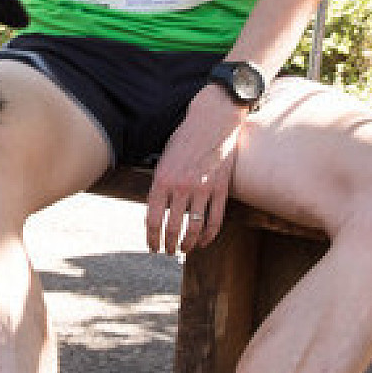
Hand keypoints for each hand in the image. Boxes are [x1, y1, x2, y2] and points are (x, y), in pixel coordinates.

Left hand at [146, 85, 246, 254]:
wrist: (211, 121)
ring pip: (193, 228)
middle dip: (168, 244)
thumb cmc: (184, 138)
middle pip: (172, 228)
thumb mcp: (164, 159)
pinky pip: (215, 221)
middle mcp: (181, 187)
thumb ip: (160, 184)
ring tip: (184, 250)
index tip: (152, 246)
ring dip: (187, 244)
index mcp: (163, 179)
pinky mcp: (220, 189)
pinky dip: (208, 236)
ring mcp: (203, 189)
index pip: (153, 218)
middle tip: (167, 251)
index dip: (151, 237)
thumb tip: (155, 210)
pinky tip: (203, 242)